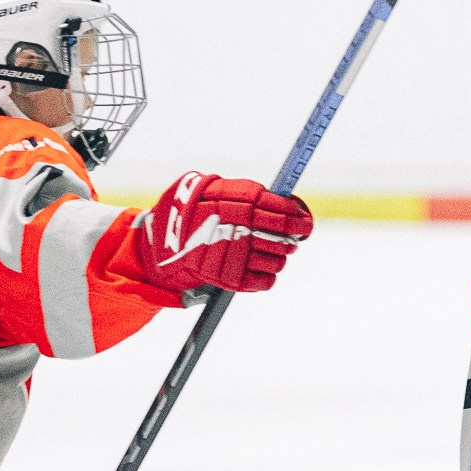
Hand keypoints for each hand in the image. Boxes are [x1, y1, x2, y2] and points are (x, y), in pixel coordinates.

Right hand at [134, 173, 312, 295]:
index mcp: (239, 204)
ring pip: (278, 262)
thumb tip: (292, 205)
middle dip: (290, 239)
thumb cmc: (200, 209)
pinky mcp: (231, 279)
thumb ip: (254, 195)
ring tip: (267, 252)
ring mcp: (235, 256)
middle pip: (284, 240)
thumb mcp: (220, 189)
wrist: (166, 237)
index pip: (283, 213)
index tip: (305, 221)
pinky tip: (257, 266)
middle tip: (289, 239)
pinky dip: (266, 275)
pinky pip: (266, 281)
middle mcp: (238, 230)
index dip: (299, 219)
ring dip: (278, 257)